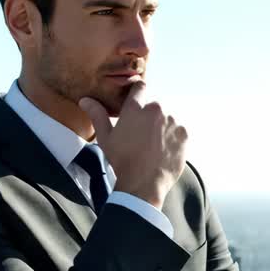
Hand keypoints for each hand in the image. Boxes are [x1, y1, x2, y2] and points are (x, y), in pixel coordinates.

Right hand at [78, 82, 187, 209]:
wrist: (144, 184)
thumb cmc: (122, 160)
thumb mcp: (106, 138)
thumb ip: (97, 115)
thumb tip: (85, 100)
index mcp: (136, 108)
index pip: (140, 86)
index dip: (137, 92)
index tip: (136, 102)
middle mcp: (156, 109)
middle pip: (154, 105)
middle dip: (149, 116)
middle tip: (141, 134)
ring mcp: (172, 121)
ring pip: (167, 118)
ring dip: (161, 126)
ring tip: (152, 145)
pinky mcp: (184, 133)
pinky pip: (178, 130)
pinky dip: (172, 137)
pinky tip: (163, 150)